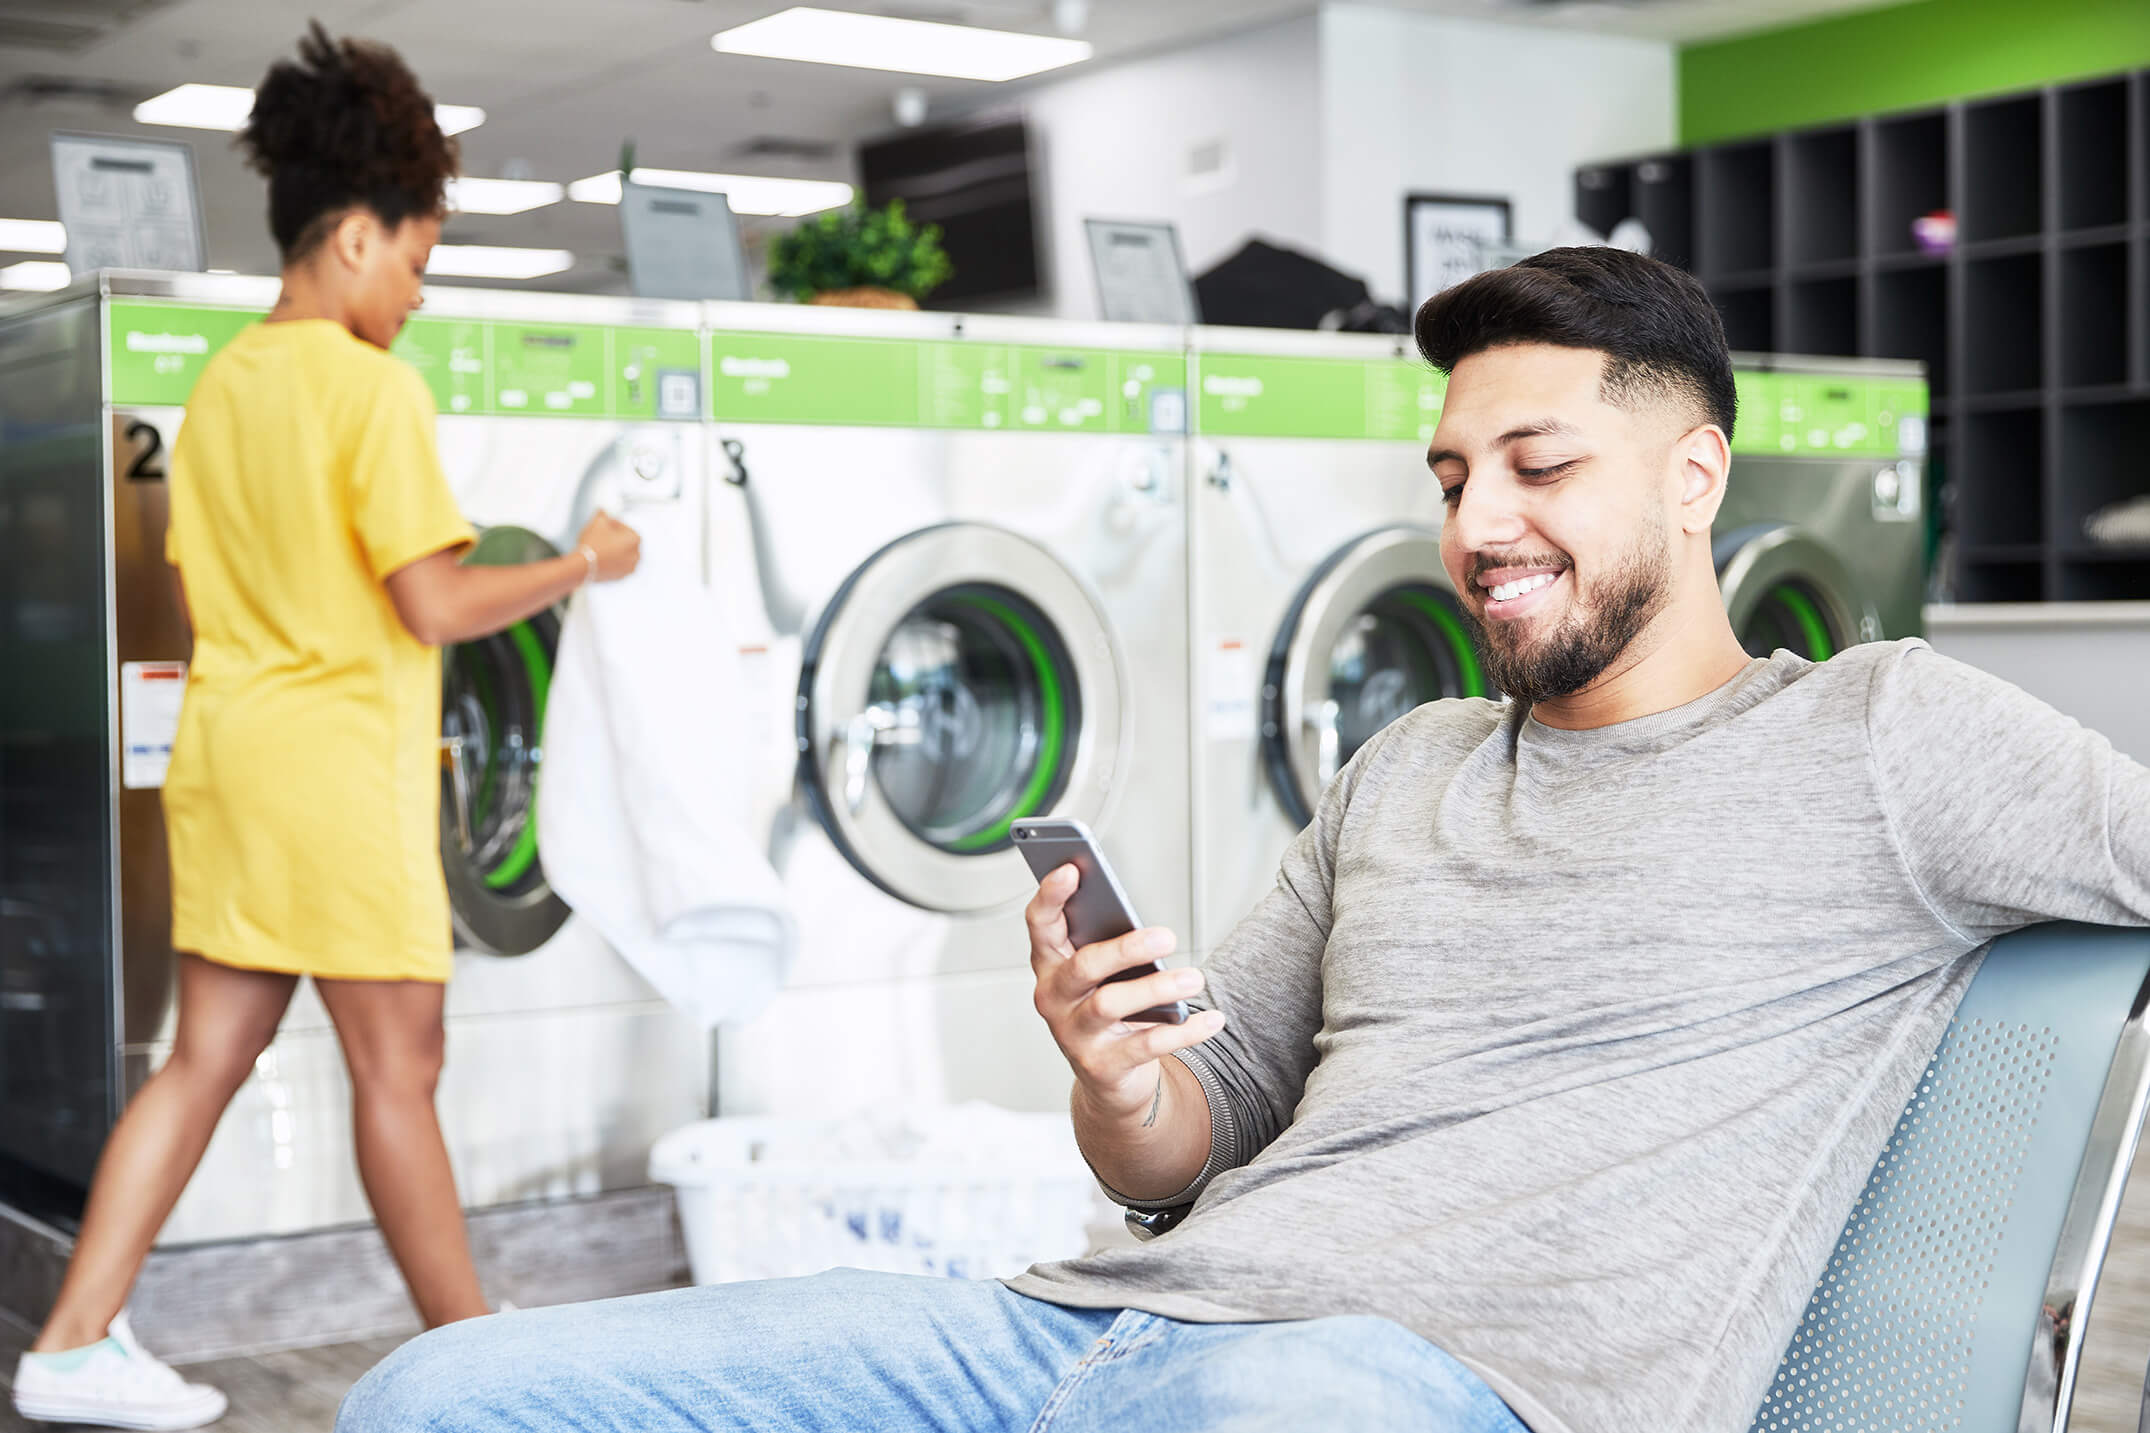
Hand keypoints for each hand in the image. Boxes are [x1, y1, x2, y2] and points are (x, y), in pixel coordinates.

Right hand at [574, 511, 640, 581]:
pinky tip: (599, 557)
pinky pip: (617, 565)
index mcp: (635, 539)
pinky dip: (611, 561)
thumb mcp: (597, 522)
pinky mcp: (621, 577)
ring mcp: (629, 567)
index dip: (613, 523)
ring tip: (599, 546)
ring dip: (613, 549)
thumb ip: (603, 514)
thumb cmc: (593, 543)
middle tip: (601, 534)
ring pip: (622, 554)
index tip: (604, 523)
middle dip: (614, 537)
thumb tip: (603, 511)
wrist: (583, 566)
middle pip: (625, 541)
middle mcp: (636, 554)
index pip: (624, 527)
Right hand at [1026, 864, 1225, 1119]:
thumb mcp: (1103, 974)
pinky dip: (1184, 1032)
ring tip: (1194, 978)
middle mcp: (1053, 997)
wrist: (1109, 1079)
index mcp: (1050, 963)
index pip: (1041, 924)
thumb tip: (1145, 925)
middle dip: (1125, 948)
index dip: (1051, 895)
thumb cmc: (1108, 1007)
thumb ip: (1110, 943)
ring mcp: (1073, 1034)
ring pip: (1111, 1004)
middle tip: (1167, 936)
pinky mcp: (1101, 1066)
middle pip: (1083, 965)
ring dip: (1157, 988)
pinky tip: (1212, 1019)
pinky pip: (1146, 1045)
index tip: (1071, 868)